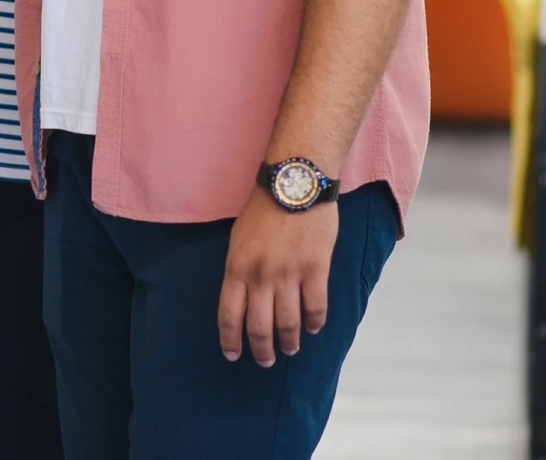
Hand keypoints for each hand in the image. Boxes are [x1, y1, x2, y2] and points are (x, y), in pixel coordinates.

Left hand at [217, 187, 336, 366]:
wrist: (294, 184)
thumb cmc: (263, 209)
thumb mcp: (238, 239)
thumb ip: (240, 269)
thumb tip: (245, 299)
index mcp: (237, 267)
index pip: (229, 315)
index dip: (231, 340)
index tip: (233, 356)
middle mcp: (261, 276)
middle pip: (259, 327)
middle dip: (262, 350)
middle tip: (266, 361)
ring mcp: (289, 274)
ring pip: (289, 323)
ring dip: (289, 342)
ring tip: (291, 349)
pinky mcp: (316, 270)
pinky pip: (316, 307)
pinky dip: (315, 323)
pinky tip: (314, 328)